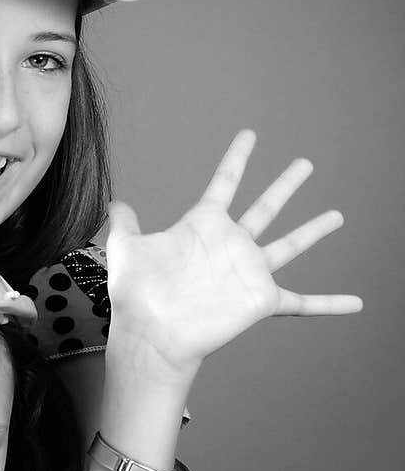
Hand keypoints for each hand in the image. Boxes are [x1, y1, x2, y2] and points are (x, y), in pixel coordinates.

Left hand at [104, 130, 361, 383]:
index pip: (225, 183)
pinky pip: (304, 302)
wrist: (152, 334)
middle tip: (306, 163)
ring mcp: (248, 272)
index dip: (237, 159)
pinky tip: (355, 303)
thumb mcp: (126, 250)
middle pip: (266, 208)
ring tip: (338, 215)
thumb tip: (116, 204)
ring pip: (289, 245)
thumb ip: (125, 224)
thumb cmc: (137, 295)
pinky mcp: (261, 299)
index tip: (250, 135)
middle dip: (286, 184)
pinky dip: (331, 304)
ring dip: (313, 231)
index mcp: (203, 226)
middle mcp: (230, 245)